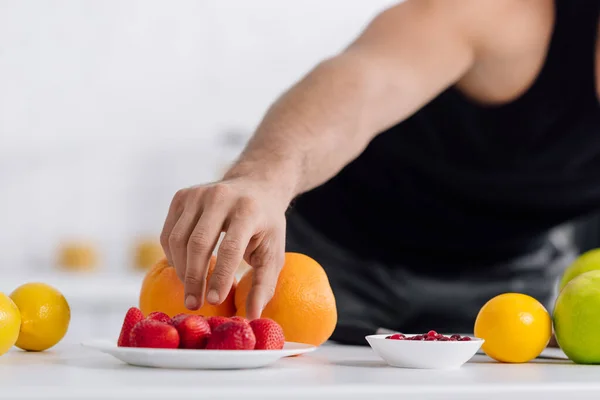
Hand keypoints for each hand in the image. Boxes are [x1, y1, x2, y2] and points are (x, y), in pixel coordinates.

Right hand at [160, 178, 287, 319]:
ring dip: (181, 269)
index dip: (220, 276)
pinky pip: (169, 233)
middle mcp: (220, 196)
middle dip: (194, 278)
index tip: (214, 301)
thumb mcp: (273, 252)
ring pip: (178, 239)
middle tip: (194, 304)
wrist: (255, 186)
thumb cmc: (266, 225)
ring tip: (191, 291)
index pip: (230, 246)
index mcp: (248, 209)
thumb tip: (253, 316)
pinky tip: (185, 269)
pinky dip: (173, 256)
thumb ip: (264, 284)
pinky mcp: (181, 197)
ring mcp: (197, 194)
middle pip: (198, 243)